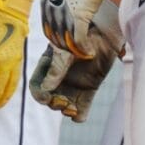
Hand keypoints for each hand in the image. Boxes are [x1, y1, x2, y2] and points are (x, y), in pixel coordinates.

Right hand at [28, 0, 120, 121]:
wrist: (107, 29)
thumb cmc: (83, 34)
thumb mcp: (67, 50)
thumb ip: (57, 68)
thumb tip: (46, 88)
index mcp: (50, 65)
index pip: (38, 85)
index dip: (40, 94)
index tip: (47, 98)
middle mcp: (60, 76)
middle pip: (51, 97)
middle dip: (54, 103)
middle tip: (64, 103)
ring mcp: (75, 83)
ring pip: (65, 103)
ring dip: (66, 110)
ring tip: (72, 108)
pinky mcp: (90, 87)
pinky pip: (83, 105)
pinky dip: (80, 114)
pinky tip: (79, 115)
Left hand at [41, 0, 124, 57]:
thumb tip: (71, 6)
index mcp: (46, 1)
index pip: (48, 28)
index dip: (57, 38)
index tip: (65, 43)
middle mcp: (51, 10)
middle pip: (56, 37)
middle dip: (67, 47)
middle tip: (77, 51)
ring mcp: (63, 15)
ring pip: (67, 41)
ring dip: (76, 50)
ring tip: (84, 52)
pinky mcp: (77, 18)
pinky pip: (79, 40)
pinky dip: (84, 49)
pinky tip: (89, 52)